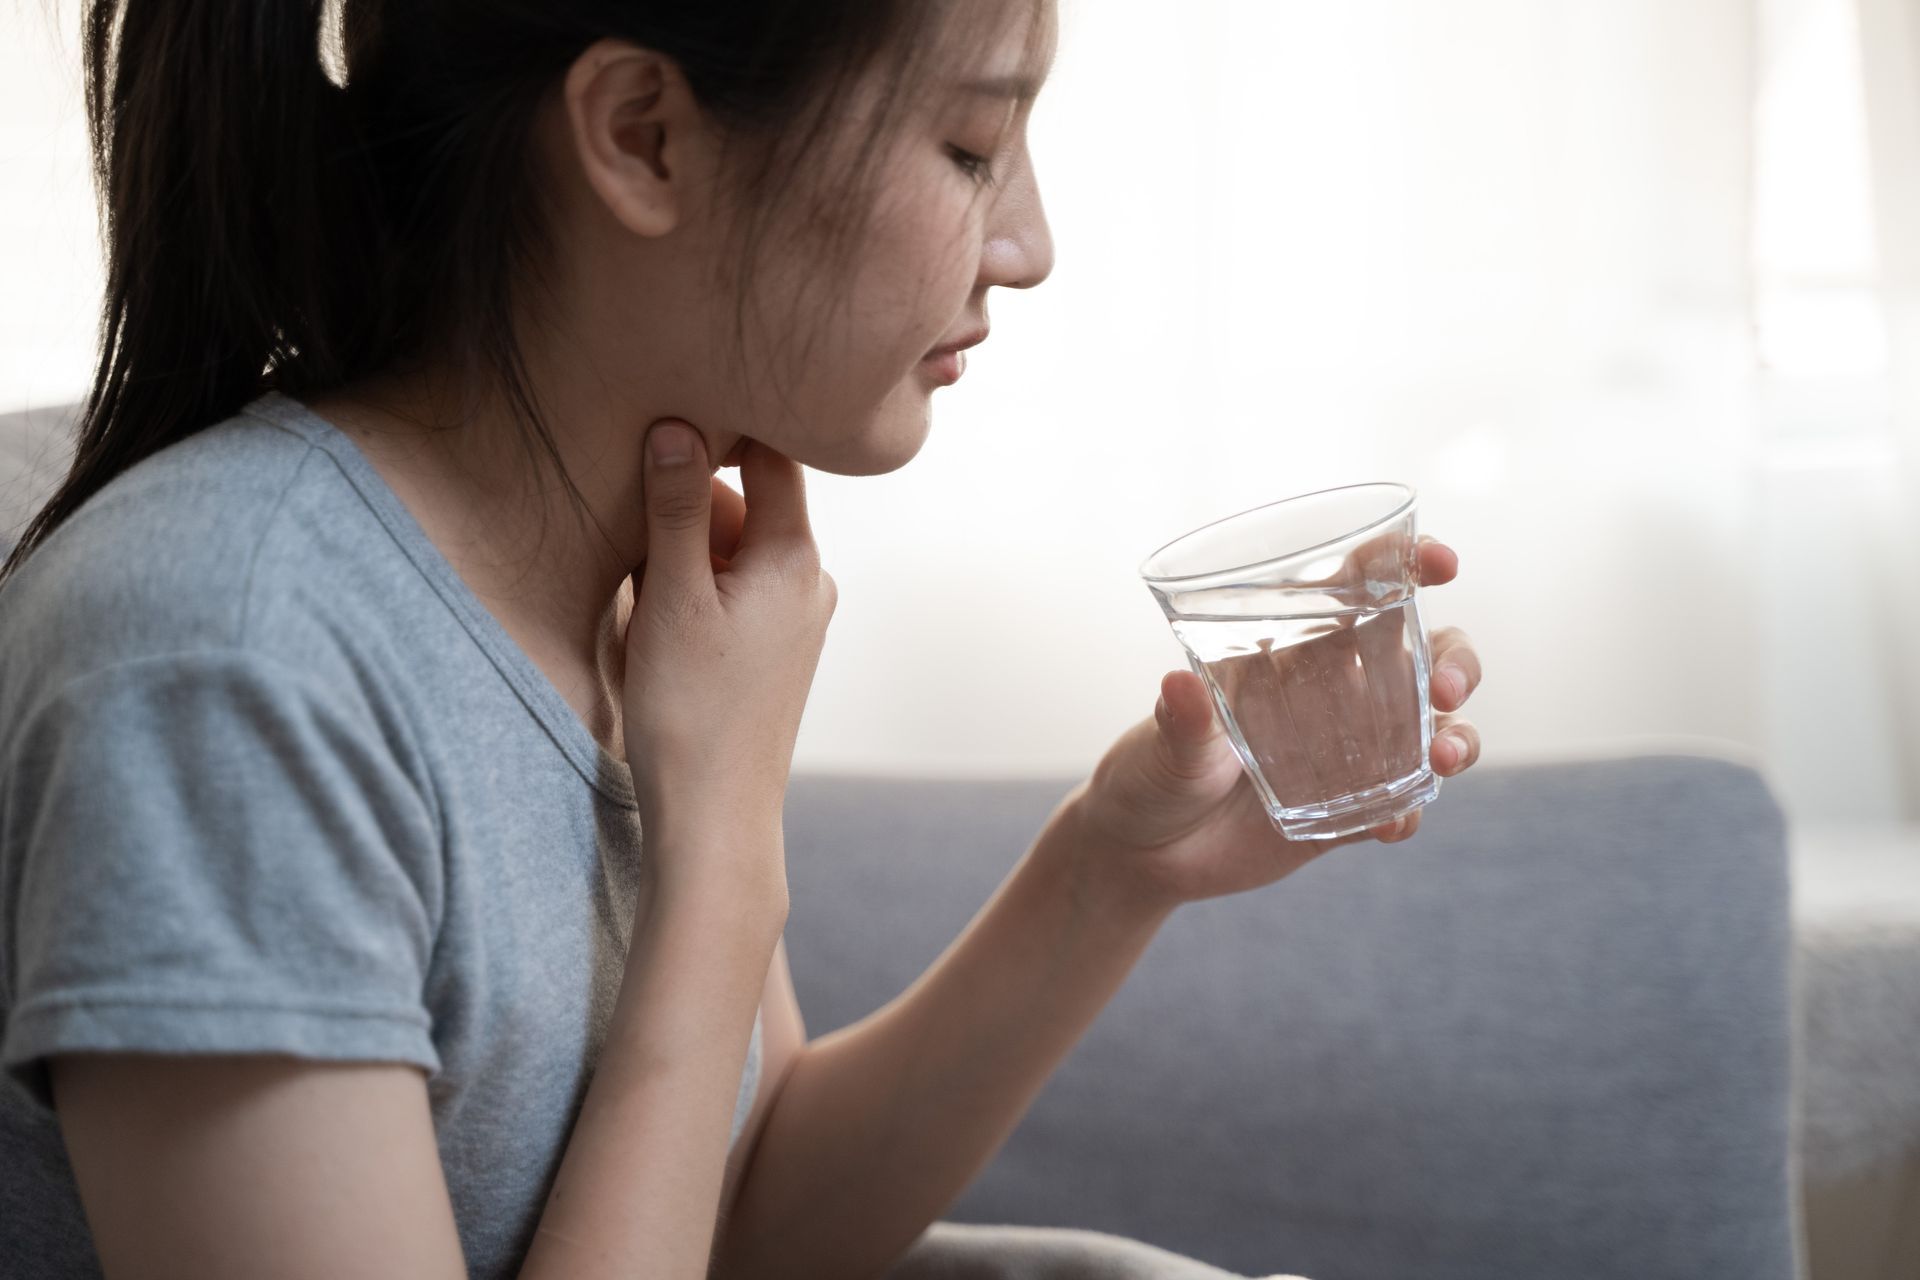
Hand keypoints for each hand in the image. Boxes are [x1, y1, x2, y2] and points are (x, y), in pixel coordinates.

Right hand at [621, 421, 835, 887]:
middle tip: (632, 534)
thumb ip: (676, 508)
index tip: (668, 419)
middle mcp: (810, 580)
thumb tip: (678, 425)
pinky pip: (736, 589)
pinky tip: (659, 622)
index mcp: (795, 558)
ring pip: (735, 548)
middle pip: (748, 503)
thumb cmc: (691, 712)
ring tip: (644, 595)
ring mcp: (797, 616)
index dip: (722, 430)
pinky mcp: (776, 647)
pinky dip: (695, 588)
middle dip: (687, 507)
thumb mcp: (672, 598)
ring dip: (684, 552)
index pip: (772, 455)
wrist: (715, 815)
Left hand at [1075, 535, 1482, 908]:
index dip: (1411, 564)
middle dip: (1457, 662)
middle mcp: (1334, 691)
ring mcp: (1351, 752)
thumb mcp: (1158, 745)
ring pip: (1435, 729)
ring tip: (1444, 760)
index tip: (1438, 565)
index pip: (1366, 587)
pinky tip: (1390, 826)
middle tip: (1444, 689)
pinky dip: (1408, 811)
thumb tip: (1179, 684)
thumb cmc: (1145, 774)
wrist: (1141, 855)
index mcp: (1294, 647)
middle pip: (1430, 654)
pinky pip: (1402, 805)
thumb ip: (1180, 721)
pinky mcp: (1350, 811)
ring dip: (1458, 738)